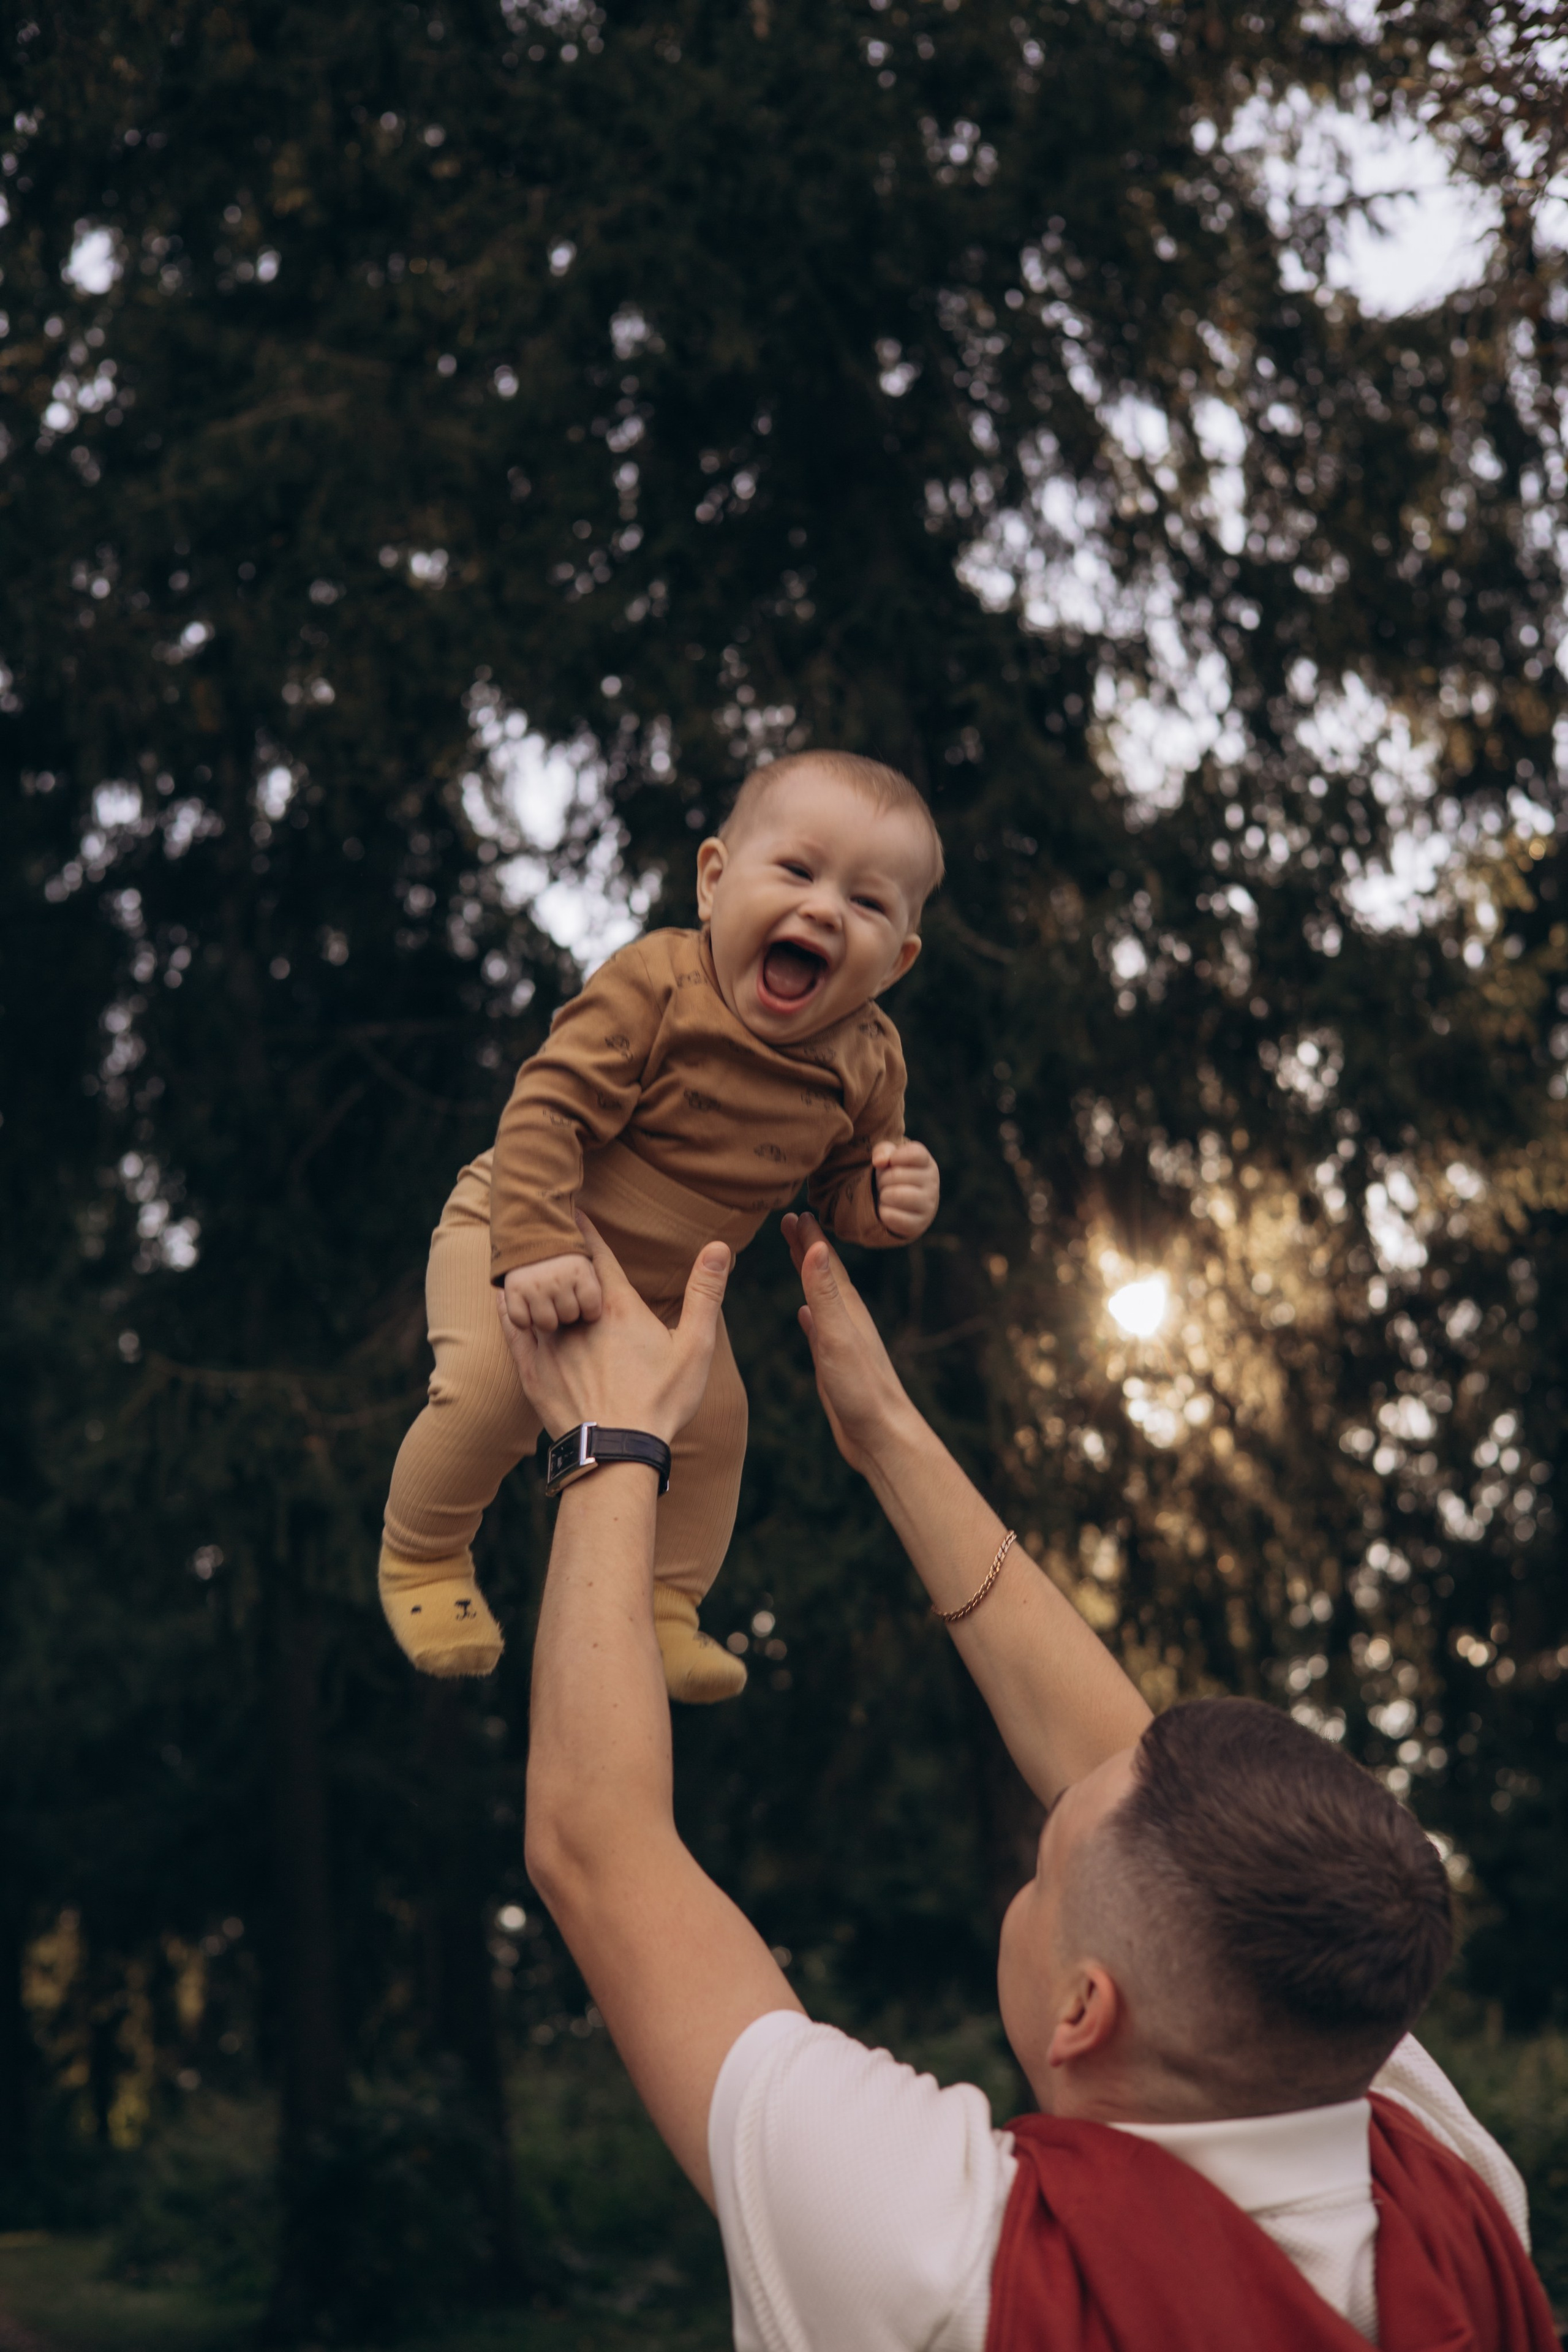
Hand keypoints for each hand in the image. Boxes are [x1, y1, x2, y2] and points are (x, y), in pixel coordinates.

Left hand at [495, 1215, 731, 1444]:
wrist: (616, 1453)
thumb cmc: (660, 1402)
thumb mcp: (694, 1347)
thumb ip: (704, 1294)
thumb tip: (719, 1247)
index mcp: (616, 1307)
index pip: (596, 1253)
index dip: (585, 1226)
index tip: (573, 1203)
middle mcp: (577, 1317)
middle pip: (562, 1270)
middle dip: (555, 1246)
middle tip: (541, 1218)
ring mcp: (550, 1343)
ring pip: (532, 1294)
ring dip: (529, 1272)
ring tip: (521, 1253)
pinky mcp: (531, 1370)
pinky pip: (512, 1327)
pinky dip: (507, 1306)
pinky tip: (502, 1295)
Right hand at [780, 1212, 917, 1476]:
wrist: (880, 1435)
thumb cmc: (861, 1389)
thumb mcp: (838, 1336)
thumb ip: (825, 1294)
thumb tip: (816, 1248)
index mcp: (847, 1308)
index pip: (825, 1262)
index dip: (809, 1236)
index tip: (794, 1210)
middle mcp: (846, 1319)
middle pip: (824, 1273)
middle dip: (808, 1247)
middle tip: (790, 1220)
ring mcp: (841, 1340)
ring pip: (822, 1297)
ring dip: (809, 1275)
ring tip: (797, 1256)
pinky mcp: (835, 1363)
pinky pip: (819, 1328)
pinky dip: (810, 1314)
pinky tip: (804, 1314)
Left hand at [872, 1139, 938, 1238]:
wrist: (906, 1205)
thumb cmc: (896, 1175)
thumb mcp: (889, 1157)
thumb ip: (883, 1150)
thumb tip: (880, 1161)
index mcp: (927, 1163)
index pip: (914, 1153)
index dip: (896, 1156)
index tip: (891, 1162)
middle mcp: (932, 1183)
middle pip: (896, 1174)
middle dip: (883, 1179)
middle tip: (886, 1183)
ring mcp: (928, 1204)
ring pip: (895, 1195)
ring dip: (884, 1195)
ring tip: (888, 1195)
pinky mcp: (919, 1224)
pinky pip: (890, 1216)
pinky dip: (883, 1212)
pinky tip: (890, 1210)